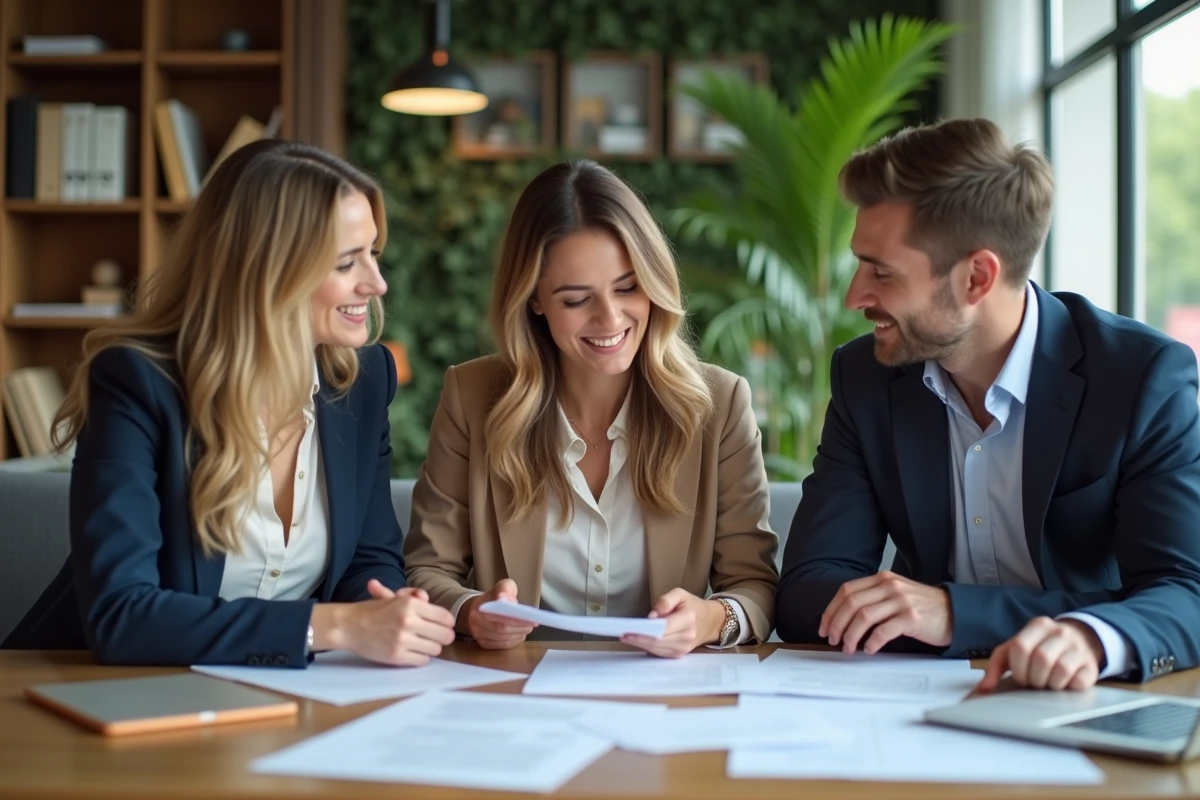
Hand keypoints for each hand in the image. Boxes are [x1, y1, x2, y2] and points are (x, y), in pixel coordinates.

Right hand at [312, 579, 455, 666]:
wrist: (349, 626)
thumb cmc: (373, 611)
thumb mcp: (394, 597)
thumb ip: (415, 596)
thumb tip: (427, 598)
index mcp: (411, 605)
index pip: (446, 618)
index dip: (447, 623)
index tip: (442, 625)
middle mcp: (409, 622)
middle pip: (445, 636)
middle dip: (442, 636)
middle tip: (435, 636)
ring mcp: (403, 640)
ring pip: (436, 650)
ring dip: (431, 647)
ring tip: (421, 643)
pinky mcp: (397, 656)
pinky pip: (422, 660)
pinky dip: (420, 657)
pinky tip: (412, 651)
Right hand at [457, 579, 537, 648]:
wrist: (478, 608)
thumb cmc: (494, 597)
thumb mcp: (502, 586)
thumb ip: (505, 589)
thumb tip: (504, 599)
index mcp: (479, 607)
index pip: (500, 617)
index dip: (517, 620)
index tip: (532, 619)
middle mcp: (475, 623)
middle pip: (501, 629)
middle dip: (520, 628)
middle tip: (533, 625)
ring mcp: (478, 635)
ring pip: (502, 639)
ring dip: (518, 635)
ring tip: (527, 629)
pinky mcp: (483, 643)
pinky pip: (501, 645)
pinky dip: (513, 641)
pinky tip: (519, 635)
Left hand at [620, 588, 725, 657]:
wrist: (709, 621)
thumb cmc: (692, 606)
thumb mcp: (680, 594)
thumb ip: (665, 601)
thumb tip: (651, 617)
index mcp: (688, 618)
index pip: (663, 627)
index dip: (645, 630)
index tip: (630, 628)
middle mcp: (687, 636)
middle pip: (657, 641)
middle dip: (638, 638)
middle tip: (623, 634)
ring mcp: (684, 648)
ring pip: (657, 649)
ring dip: (640, 644)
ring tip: (626, 637)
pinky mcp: (680, 654)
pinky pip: (660, 653)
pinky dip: (647, 648)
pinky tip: (637, 642)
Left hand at [820, 571, 951, 652]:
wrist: (956, 612)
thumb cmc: (922, 607)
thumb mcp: (896, 595)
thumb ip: (873, 599)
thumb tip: (842, 620)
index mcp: (882, 579)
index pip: (846, 591)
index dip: (831, 610)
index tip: (824, 627)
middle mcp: (889, 586)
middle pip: (851, 603)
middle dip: (836, 624)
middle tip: (832, 640)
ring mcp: (901, 600)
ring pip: (864, 616)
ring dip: (851, 635)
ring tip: (848, 648)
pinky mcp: (912, 617)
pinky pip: (884, 630)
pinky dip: (872, 642)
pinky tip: (868, 650)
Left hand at [978, 617, 1103, 691]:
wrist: (1079, 641)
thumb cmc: (1040, 647)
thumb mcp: (1017, 648)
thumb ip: (998, 664)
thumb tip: (983, 687)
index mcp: (1038, 625)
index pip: (1021, 646)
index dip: (1017, 667)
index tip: (1020, 676)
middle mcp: (1060, 633)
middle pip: (1041, 659)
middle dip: (1033, 678)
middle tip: (1034, 682)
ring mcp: (1079, 648)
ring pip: (1061, 669)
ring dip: (1049, 684)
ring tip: (1047, 683)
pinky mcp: (1091, 666)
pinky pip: (1078, 681)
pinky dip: (1067, 688)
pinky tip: (1063, 684)